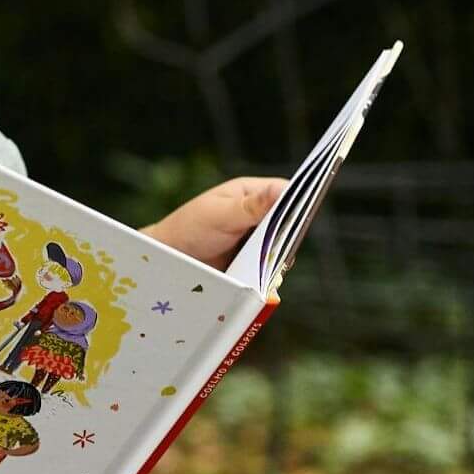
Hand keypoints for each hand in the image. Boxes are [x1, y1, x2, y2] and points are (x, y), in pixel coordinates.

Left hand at [141, 176, 287, 270]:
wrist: (168, 260)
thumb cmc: (189, 228)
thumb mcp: (221, 215)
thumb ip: (252, 205)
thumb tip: (284, 189)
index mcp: (250, 193)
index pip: (287, 193)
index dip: (299, 202)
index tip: (305, 215)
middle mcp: (257, 215)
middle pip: (289, 223)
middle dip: (289, 236)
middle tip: (282, 248)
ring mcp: (256, 239)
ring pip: (282, 248)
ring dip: (279, 258)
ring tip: (271, 267)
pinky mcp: (251, 261)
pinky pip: (269, 267)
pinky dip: (269, 275)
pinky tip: (266, 284)